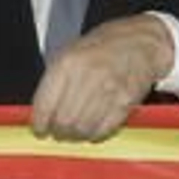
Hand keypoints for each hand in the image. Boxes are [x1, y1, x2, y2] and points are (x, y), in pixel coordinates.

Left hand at [31, 13, 173, 142]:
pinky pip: (104, 129)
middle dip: (57, 131)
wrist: (139, 43)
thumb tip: (41, 112)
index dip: (39, 122)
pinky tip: (91, 130)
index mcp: (67, 63)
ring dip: (75, 136)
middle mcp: (87, 76)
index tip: (39, 129)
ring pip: (82, 128)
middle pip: (63, 120)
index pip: (45, 103)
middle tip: (57, 132)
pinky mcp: (126, 102)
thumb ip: (53, 81)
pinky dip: (94, 134)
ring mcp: (109, 90)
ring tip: (73, 133)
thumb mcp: (68, 53)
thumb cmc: (100, 48)